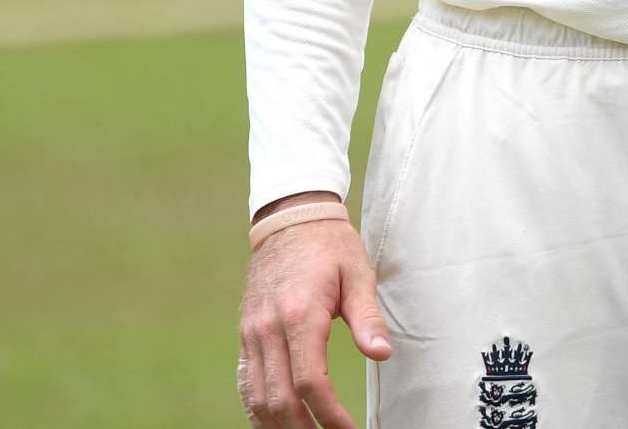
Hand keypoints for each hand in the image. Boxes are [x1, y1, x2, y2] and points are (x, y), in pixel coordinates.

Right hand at [237, 199, 391, 428]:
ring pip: (256, 397)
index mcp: (300, 315)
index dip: (329, 414)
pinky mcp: (246, 334)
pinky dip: (258, 409)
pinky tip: (275, 422)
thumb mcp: (358, 273)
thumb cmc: (330, 245)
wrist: (290, 218)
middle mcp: (269, 329)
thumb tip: (381, 354)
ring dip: (278, 426)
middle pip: (279, 399)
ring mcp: (252, 333)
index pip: (310, 382)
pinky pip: (246, 382)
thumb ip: (368, 317)